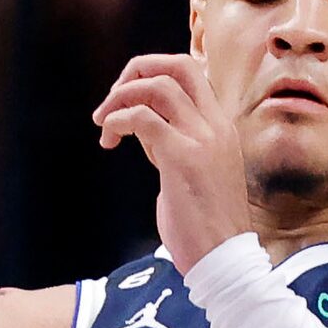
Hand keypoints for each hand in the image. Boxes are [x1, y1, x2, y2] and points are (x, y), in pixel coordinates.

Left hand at [92, 54, 250, 271]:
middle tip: (112, 98)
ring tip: (103, 125)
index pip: (191, 75)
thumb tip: (147, 134)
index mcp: (221, 128)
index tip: (130, 102)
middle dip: (136, 70)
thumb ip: (175, 147)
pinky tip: (110, 140)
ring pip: (157, 86)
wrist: (224, 261)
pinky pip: (142, 118)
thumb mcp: (194, 175)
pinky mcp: (183, 158)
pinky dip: (118, 121)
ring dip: (120, 97)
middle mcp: (216, 126)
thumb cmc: (206, 228)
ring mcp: (202, 139)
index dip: (154, 76)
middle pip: (176, 65)